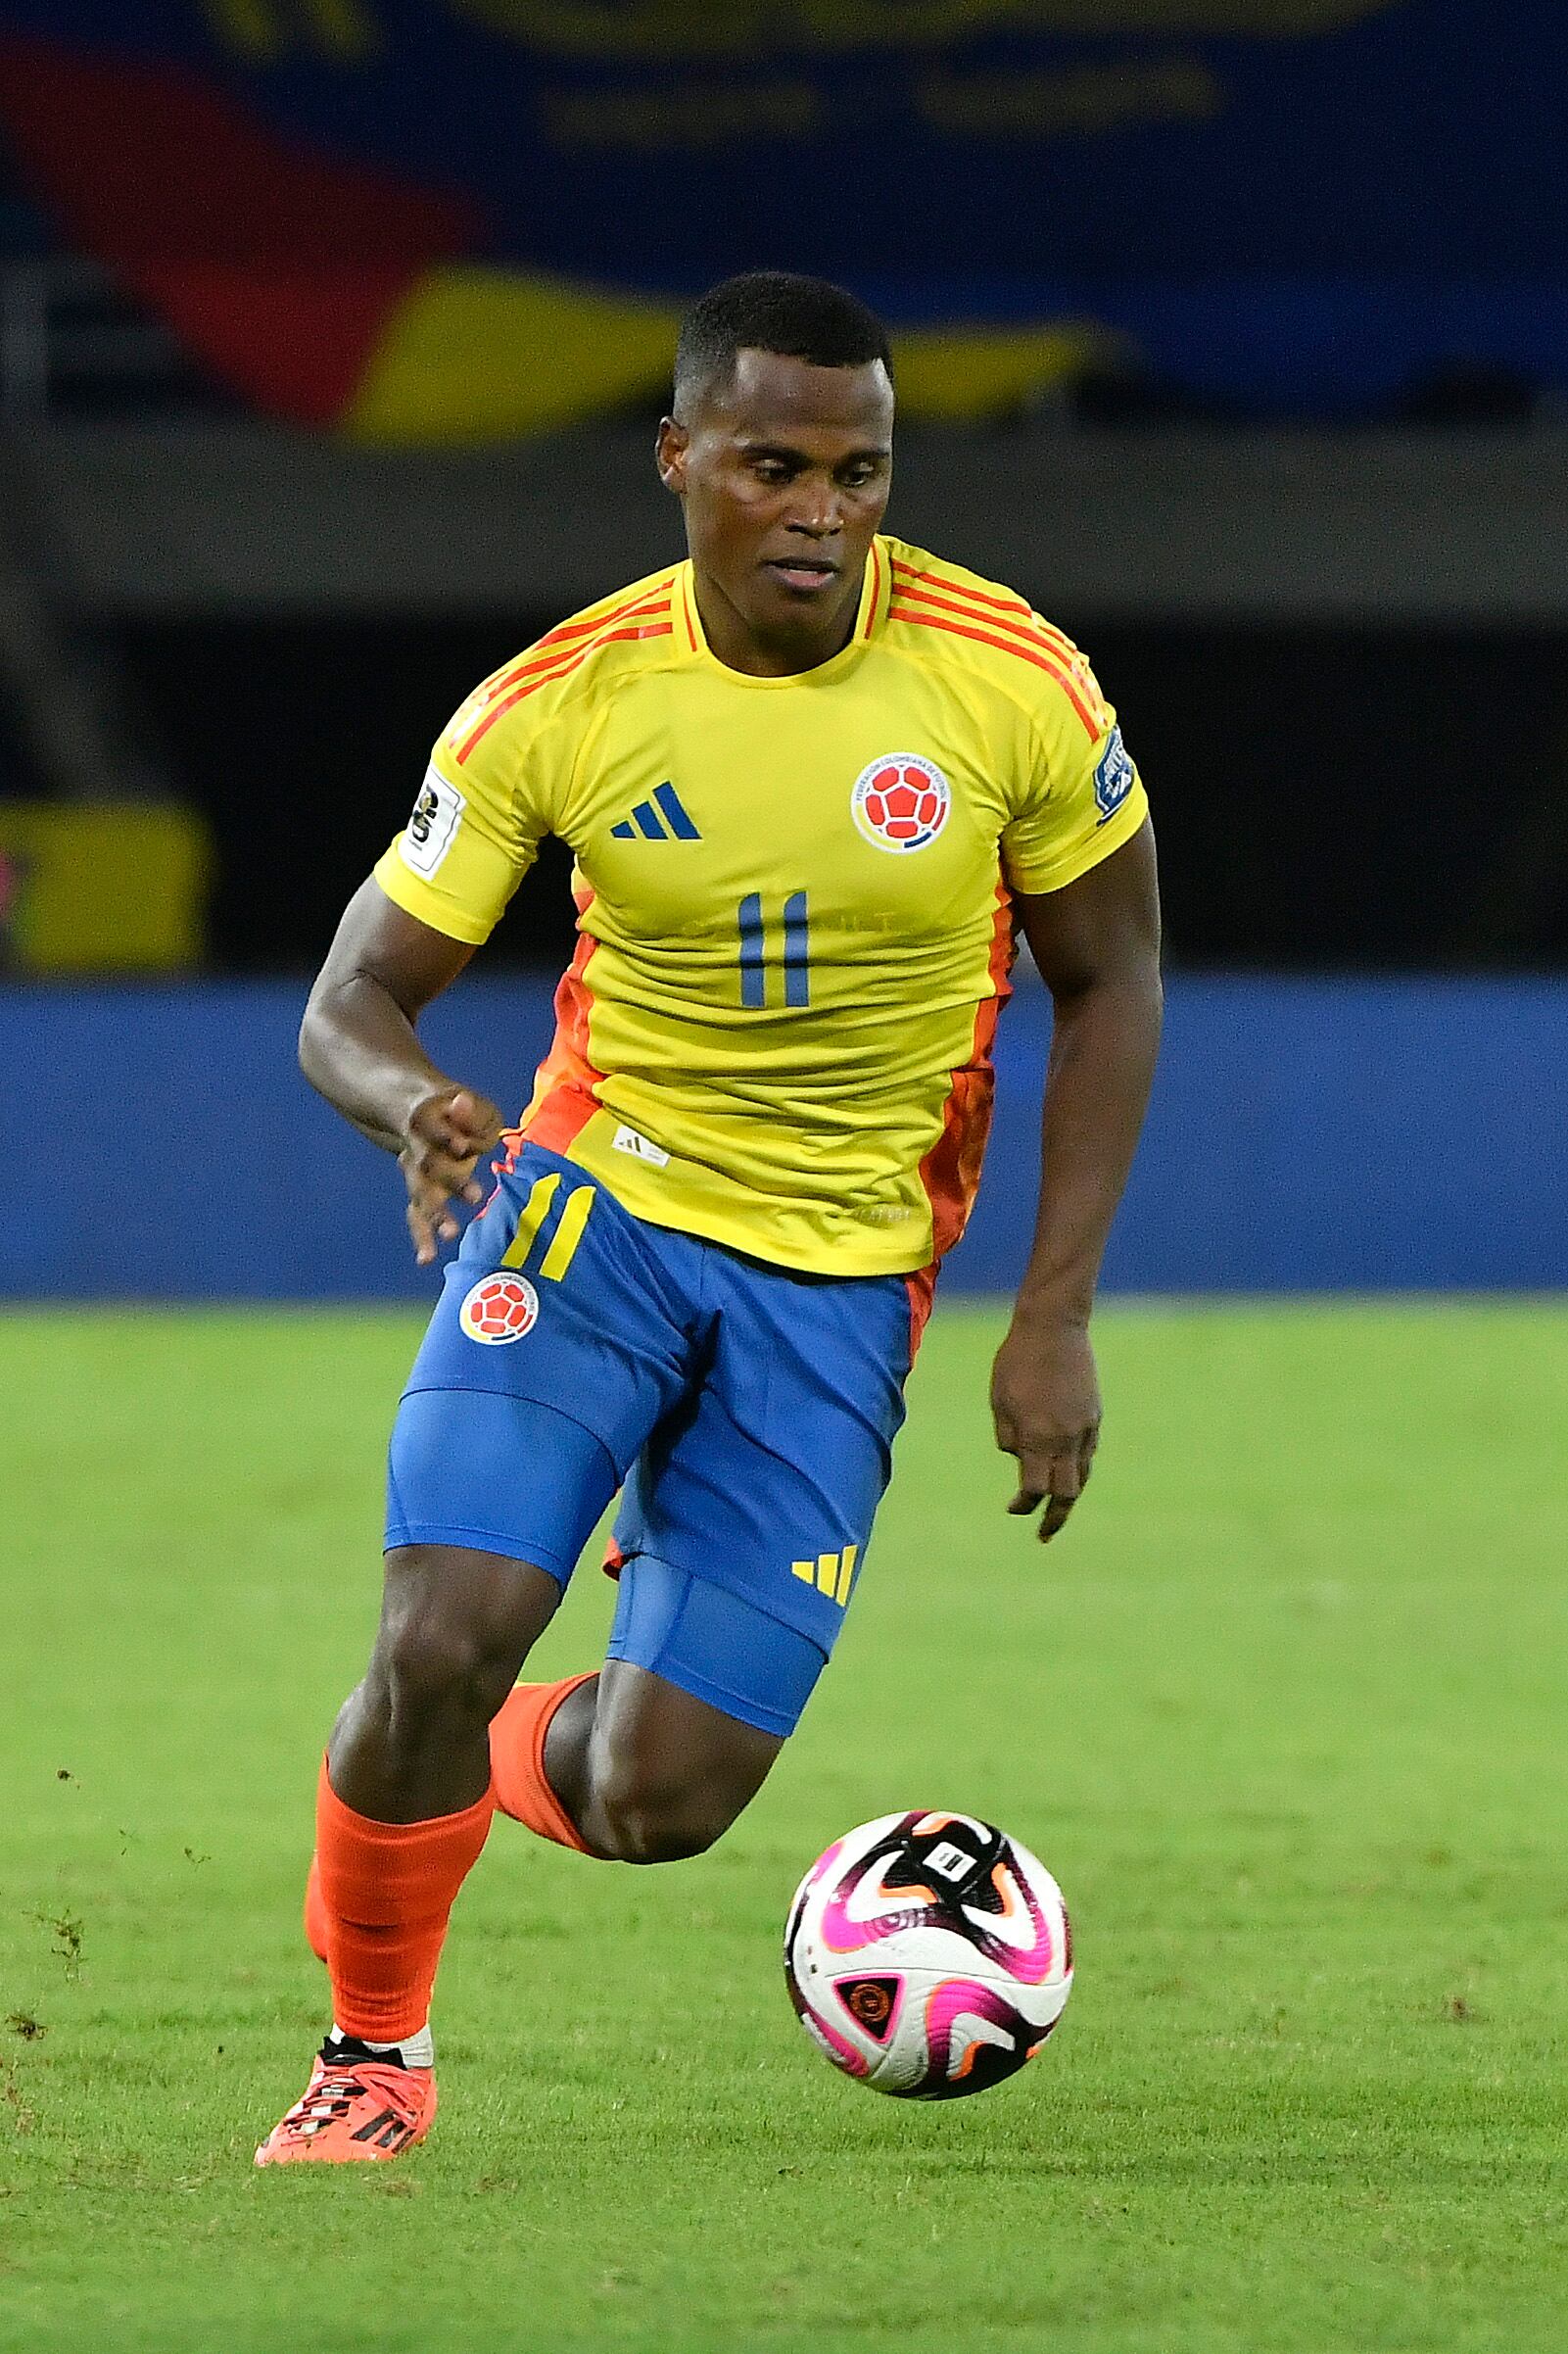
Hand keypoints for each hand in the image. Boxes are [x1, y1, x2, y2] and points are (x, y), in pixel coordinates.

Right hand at [400, 1085, 504, 1265]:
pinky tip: (426, 1259)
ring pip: (421, 1195)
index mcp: (428, 1121)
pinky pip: (417, 1216)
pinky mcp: (420, 1192)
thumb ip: (471, 1111)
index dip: (446, 1137)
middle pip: (429, 1166)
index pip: (437, 1130)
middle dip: (451, 1182)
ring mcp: (417, 1173)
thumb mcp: (474, 1107)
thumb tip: (461, 1102)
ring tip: (447, 1238)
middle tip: (475, 1197)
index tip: (460, 1146)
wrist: (421, 1116)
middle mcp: (418, 1149)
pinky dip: (421, 1237)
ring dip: (434, 1217)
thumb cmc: (460, 1115)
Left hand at [990, 1313, 1101, 1543]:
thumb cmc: (1017, 1360)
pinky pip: (1089, 1452)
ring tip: (1059, 1510)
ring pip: (1082, 1476)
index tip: (1013, 1508)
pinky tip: (1069, 1471)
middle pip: (1067, 1494)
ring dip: (1070, 1495)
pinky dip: (1079, 1468)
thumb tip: (1019, 1460)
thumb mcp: (999, 1401)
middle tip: (1045, 1534)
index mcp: (1038, 1437)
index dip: (1024, 1505)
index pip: (1035, 1489)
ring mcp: (1085, 1427)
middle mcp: (1066, 1438)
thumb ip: (1008, 1437)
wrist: (1054, 1326)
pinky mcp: (1095, 1415)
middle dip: (1055, 1518)